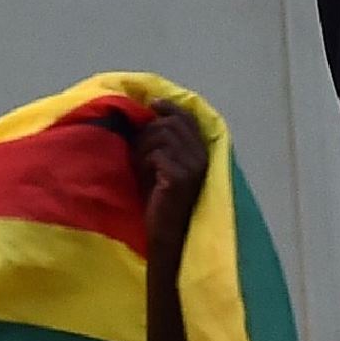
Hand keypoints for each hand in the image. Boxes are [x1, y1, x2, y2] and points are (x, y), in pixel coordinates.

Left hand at [134, 107, 210, 226]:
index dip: (169, 107)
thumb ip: (162, 143)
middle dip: (148, 132)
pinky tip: (144, 176)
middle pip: (170, 124)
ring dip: (143, 148)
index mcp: (202, 153)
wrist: (166, 236)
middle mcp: (202, 157)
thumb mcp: (162, 166)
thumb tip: (145, 115)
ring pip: (161, 135)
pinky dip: (144, 162)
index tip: (152, 104)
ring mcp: (193, 167)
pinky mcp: (179, 178)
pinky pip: (156, 153)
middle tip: (138, 152)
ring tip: (140, 166)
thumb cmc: (161, 201)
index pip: (188, 118)